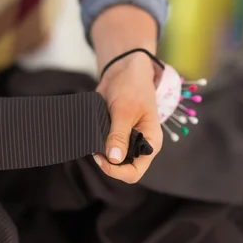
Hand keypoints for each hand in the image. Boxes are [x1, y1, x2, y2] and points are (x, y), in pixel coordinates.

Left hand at [94, 52, 162, 182]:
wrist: (124, 70)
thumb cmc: (132, 87)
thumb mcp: (125, 111)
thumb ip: (119, 136)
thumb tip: (113, 159)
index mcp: (150, 143)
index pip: (135, 171)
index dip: (117, 171)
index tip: (101, 159)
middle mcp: (139, 145)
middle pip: (122, 168)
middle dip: (107, 163)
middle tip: (93, 150)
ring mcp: (127, 140)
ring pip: (112, 159)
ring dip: (100, 154)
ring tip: (92, 140)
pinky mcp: (114, 133)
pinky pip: (105, 147)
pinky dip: (96, 144)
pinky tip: (91, 135)